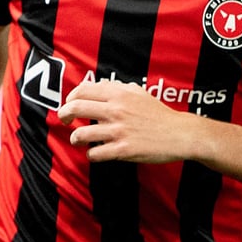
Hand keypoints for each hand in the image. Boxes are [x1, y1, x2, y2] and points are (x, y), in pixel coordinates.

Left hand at [56, 79, 196, 163]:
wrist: (178, 133)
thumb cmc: (158, 113)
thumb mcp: (138, 92)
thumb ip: (117, 88)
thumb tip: (99, 86)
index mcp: (118, 94)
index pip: (82, 90)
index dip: (70, 97)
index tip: (69, 104)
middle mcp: (115, 110)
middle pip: (75, 109)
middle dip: (63, 115)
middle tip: (63, 120)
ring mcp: (118, 131)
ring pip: (80, 134)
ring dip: (74, 138)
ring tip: (77, 140)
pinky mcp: (123, 150)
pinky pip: (95, 154)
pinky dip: (90, 155)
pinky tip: (94, 153)